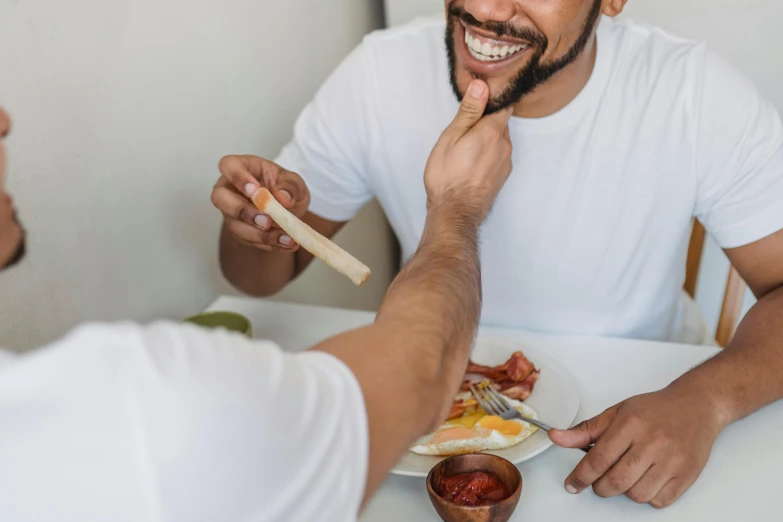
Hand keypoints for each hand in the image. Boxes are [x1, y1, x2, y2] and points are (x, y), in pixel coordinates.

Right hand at [211, 155, 309, 250]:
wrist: (290, 208)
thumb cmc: (285, 187)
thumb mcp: (294, 182)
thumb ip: (290, 186)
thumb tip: (283, 198)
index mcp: (241, 167)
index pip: (228, 166)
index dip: (238, 178)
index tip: (255, 189)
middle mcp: (229, 189)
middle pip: (220, 198)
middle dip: (243, 212)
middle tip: (266, 221)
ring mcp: (231, 212)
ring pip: (234, 225)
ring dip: (260, 235)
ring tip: (286, 238)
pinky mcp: (239, 231)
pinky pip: (249, 240)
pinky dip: (269, 243)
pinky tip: (287, 243)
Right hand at [423, 80, 512, 221]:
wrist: (455, 213)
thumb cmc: (447, 176)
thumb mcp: (451, 137)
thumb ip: (469, 111)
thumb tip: (482, 85)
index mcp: (493, 131)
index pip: (503, 105)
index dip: (492, 100)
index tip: (478, 101)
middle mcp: (505, 145)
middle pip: (501, 123)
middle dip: (486, 121)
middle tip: (463, 128)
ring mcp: (505, 162)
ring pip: (499, 140)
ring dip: (486, 139)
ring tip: (464, 148)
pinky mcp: (502, 176)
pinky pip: (497, 156)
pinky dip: (487, 154)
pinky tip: (470, 162)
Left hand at [549, 387, 725, 508]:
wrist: (697, 406)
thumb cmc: (656, 409)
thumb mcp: (617, 412)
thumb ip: (586, 430)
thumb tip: (557, 437)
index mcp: (631, 425)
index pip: (598, 459)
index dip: (580, 476)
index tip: (572, 484)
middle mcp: (652, 443)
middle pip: (616, 481)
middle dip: (600, 487)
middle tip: (599, 481)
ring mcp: (672, 461)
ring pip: (637, 495)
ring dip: (625, 491)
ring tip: (626, 475)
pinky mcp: (687, 476)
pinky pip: (659, 501)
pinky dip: (648, 496)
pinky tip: (646, 480)